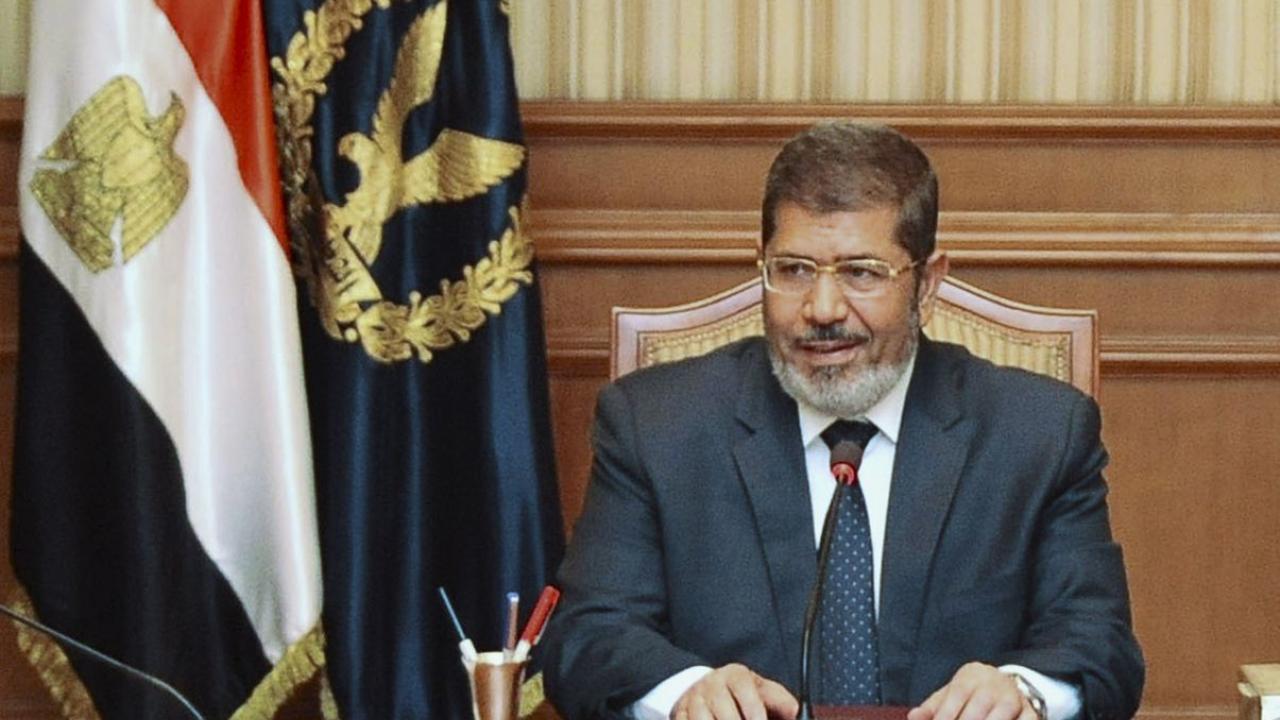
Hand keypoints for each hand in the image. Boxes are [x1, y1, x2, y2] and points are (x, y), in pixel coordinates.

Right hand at [670, 663, 798, 719]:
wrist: (704, 688)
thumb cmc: (741, 693)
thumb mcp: (762, 691)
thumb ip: (782, 702)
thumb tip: (800, 713)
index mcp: (735, 676)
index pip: (745, 691)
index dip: (754, 711)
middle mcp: (711, 685)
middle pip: (724, 711)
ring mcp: (693, 700)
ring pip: (702, 719)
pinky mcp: (679, 714)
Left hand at [907, 663, 1037, 719]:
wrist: (1007, 685)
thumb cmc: (971, 694)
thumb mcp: (950, 694)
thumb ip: (932, 708)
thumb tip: (913, 717)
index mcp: (971, 676)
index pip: (958, 694)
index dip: (946, 714)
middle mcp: (995, 683)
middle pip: (979, 707)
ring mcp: (1015, 698)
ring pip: (1002, 714)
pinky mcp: (1031, 712)